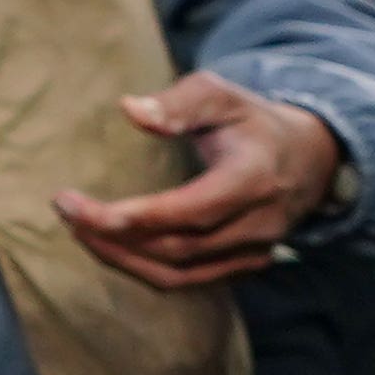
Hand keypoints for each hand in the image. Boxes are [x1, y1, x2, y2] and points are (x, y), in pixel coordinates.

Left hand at [56, 71, 346, 289]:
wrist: (309, 159)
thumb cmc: (251, 120)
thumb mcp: (221, 94)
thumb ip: (178, 102)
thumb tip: (130, 110)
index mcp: (254, 178)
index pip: (193, 210)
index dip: (138, 216)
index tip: (79, 206)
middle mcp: (259, 224)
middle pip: (179, 247)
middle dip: (114, 235)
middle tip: (64, 209)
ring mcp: (254, 251)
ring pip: (180, 273)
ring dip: (122, 257)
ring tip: (77, 230)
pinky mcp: (244, 266)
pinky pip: (188, 280)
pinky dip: (144, 268)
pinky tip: (108, 246)